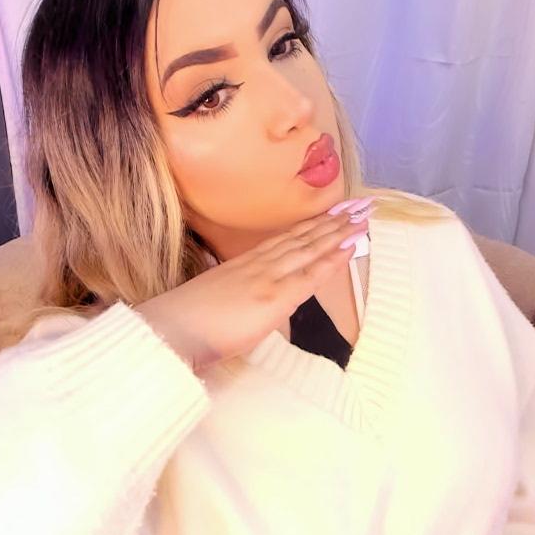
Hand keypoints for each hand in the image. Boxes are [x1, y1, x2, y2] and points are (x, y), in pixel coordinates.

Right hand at [134, 197, 374, 372]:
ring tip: (363, 215)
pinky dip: (332, 258)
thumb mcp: (214, 299)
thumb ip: (235, 291)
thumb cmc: (186, 323)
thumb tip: (246, 295)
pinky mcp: (275, 297)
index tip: (333, 211)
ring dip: (339, 231)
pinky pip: (311, 275)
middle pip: (303, 237)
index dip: (311, 225)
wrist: (171, 331)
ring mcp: (268, 277)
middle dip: (333, 220)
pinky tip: (349, 246)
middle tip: (359, 203)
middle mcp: (259, 264)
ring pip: (311, 248)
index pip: (285, 240)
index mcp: (244, 264)